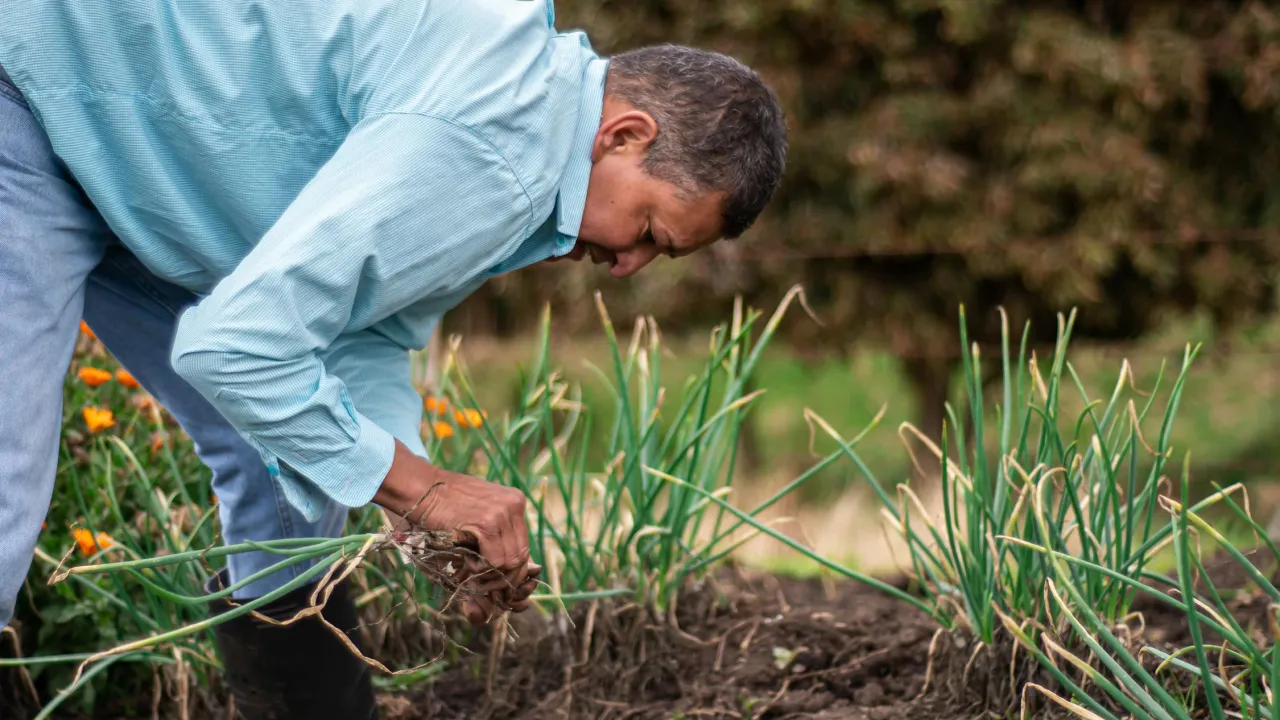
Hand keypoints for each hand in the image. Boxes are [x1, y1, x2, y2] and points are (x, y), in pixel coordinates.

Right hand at [372, 441, 538, 623]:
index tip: (496, 583)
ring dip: (491, 575)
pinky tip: (467, 563)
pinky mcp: (489, 522)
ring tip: (471, 570)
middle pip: (521, 556)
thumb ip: (492, 539)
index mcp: (515, 502)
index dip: (511, 570)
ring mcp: (504, 512)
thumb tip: (504, 571)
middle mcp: (515, 505)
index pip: (524, 546)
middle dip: (503, 577)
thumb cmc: (441, 507)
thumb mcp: (474, 517)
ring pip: (510, 561)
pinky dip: (483, 569)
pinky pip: (497, 561)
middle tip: (483, 584)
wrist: (419, 488)